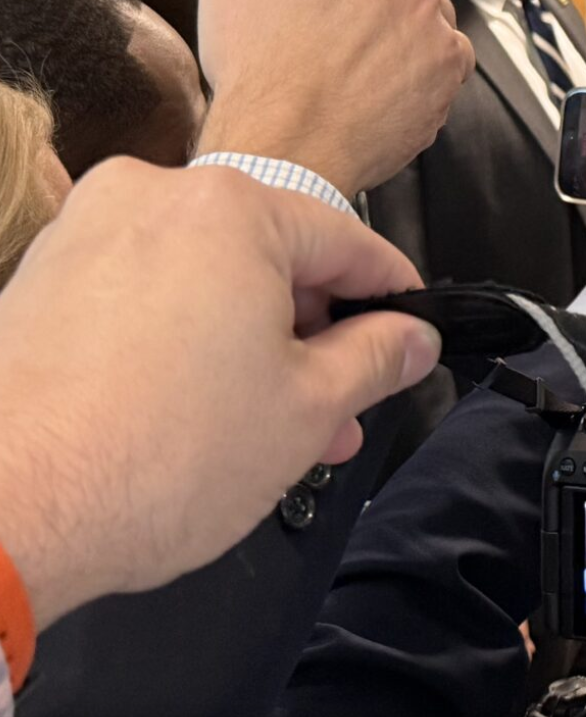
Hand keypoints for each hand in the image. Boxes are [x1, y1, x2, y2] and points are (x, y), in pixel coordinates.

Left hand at [0, 160, 441, 628]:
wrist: (3, 516)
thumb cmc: (147, 459)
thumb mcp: (308, 409)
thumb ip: (376, 359)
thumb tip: (409, 339)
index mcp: (230, 209)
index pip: (347, 240)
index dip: (393, 295)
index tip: (414, 330)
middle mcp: (151, 200)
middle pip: (269, 259)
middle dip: (312, 338)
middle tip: (341, 409)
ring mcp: (85, 239)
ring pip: (203, 281)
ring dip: (246, 346)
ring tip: (270, 429)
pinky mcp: (38, 287)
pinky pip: (140, 300)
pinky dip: (178, 344)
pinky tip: (196, 415)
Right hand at [197, 0, 472, 195]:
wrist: (285, 145)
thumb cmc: (259, 63)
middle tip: (338, 28)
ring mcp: (438, 39)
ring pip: (430, 26)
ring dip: (404, 38)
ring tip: (355, 65)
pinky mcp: (447, 83)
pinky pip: (443, 71)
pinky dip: (418, 79)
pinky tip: (377, 90)